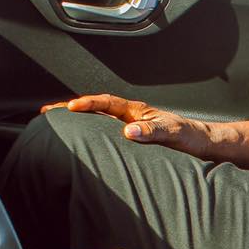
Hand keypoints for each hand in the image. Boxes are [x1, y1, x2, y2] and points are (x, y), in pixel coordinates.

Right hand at [38, 94, 220, 158]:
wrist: (201, 145)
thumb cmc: (189, 137)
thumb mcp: (172, 133)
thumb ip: (152, 132)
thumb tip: (129, 131)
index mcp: (136, 111)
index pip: (106, 103)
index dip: (88, 104)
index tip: (70, 108)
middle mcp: (130, 116)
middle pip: (95, 109)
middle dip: (70, 109)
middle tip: (47, 112)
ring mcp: (129, 127)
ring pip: (97, 121)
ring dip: (77, 122)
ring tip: (55, 124)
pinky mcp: (131, 139)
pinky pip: (104, 134)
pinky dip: (88, 134)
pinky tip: (79, 141)